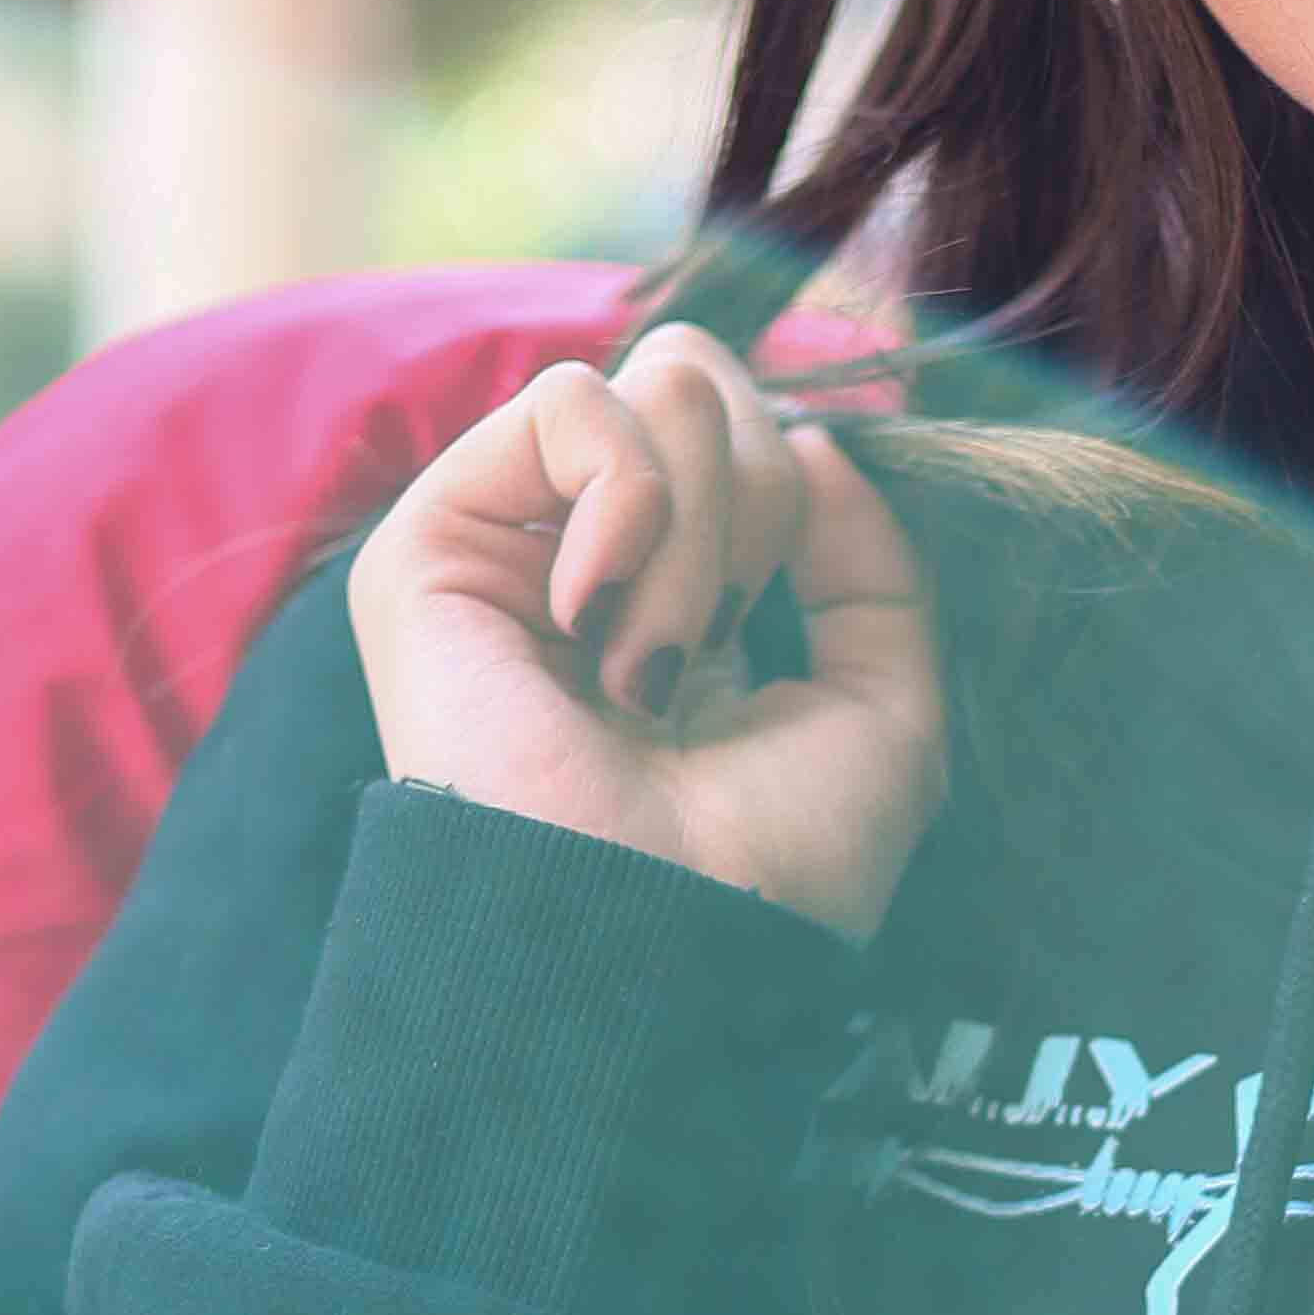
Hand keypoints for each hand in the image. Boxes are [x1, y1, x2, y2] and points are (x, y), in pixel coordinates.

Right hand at [345, 326, 943, 944]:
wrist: (671, 938)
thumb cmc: (775, 861)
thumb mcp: (883, 703)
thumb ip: (870, 563)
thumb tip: (812, 439)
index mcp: (681, 593)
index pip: (744, 421)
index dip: (796, 491)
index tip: (770, 625)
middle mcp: (590, 558)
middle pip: (702, 376)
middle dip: (755, 504)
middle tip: (711, 645)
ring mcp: (506, 545)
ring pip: (653, 385)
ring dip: (698, 538)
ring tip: (649, 667)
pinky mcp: (429, 542)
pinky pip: (569, 405)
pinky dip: (630, 506)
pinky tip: (595, 621)